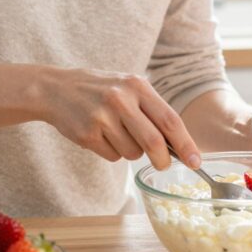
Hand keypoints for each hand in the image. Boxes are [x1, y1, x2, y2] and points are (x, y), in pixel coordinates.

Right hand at [38, 67, 199, 170]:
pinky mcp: (87, 134)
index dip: (186, 144)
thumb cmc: (101, 90)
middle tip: (164, 165)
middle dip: (163, 160)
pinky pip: (113, 157)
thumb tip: (180, 144)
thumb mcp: (128, 88)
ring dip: (131, 152)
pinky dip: (112, 152)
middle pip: (154, 142)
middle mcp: (121, 99)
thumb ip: (152, 110)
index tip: (196, 161)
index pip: (170, 120)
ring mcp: (102, 117)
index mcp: (137, 86)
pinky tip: (101, 136)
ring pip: (133, 153)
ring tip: (116, 133)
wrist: (55, 89)